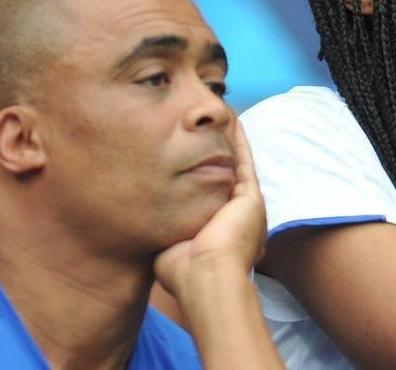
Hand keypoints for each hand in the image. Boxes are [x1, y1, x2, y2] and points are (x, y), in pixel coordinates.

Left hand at [154, 121, 265, 299]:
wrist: (206, 276)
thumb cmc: (184, 272)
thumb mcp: (167, 249)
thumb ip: (163, 232)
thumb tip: (144, 222)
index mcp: (220, 234)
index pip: (210, 200)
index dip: (202, 180)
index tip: (192, 162)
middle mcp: (237, 219)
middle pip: (225, 178)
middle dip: (219, 155)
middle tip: (211, 132)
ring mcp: (246, 207)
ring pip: (236, 166)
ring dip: (231, 143)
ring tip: (226, 120)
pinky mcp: (251, 197)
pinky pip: (244, 161)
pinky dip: (240, 141)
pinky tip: (234, 122)